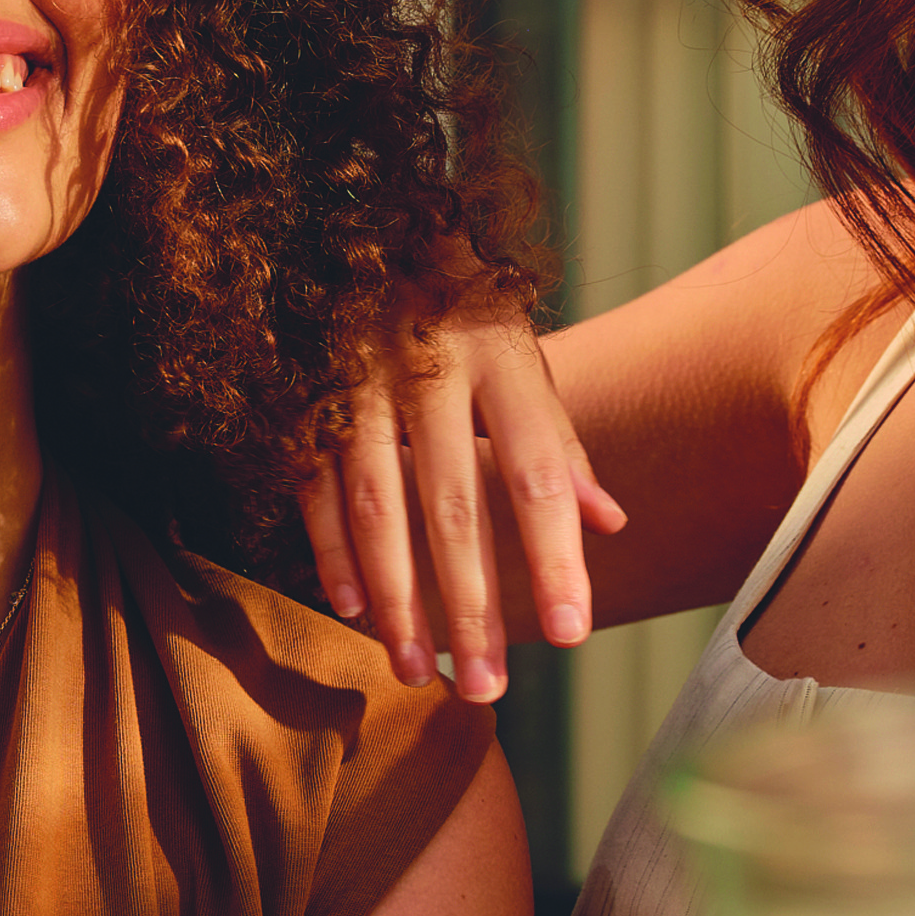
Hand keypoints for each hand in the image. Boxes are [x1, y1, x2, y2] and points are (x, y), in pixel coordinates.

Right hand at [305, 299, 623, 698]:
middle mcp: (430, 371)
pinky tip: (354, 611)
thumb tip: (611, 523)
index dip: (555, 556)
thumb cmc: (462, 312)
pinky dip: (331, 551)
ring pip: (377, 509)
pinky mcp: (303, 398)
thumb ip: (560, 443)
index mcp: (501, 359)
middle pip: (453, 507)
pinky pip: (314, 487)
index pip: (538, 473)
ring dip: (398, 599)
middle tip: (487, 689)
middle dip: (471, 606)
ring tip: (418, 671)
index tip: (573, 634)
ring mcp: (358, 385)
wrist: (362, 225)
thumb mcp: (523, 360)